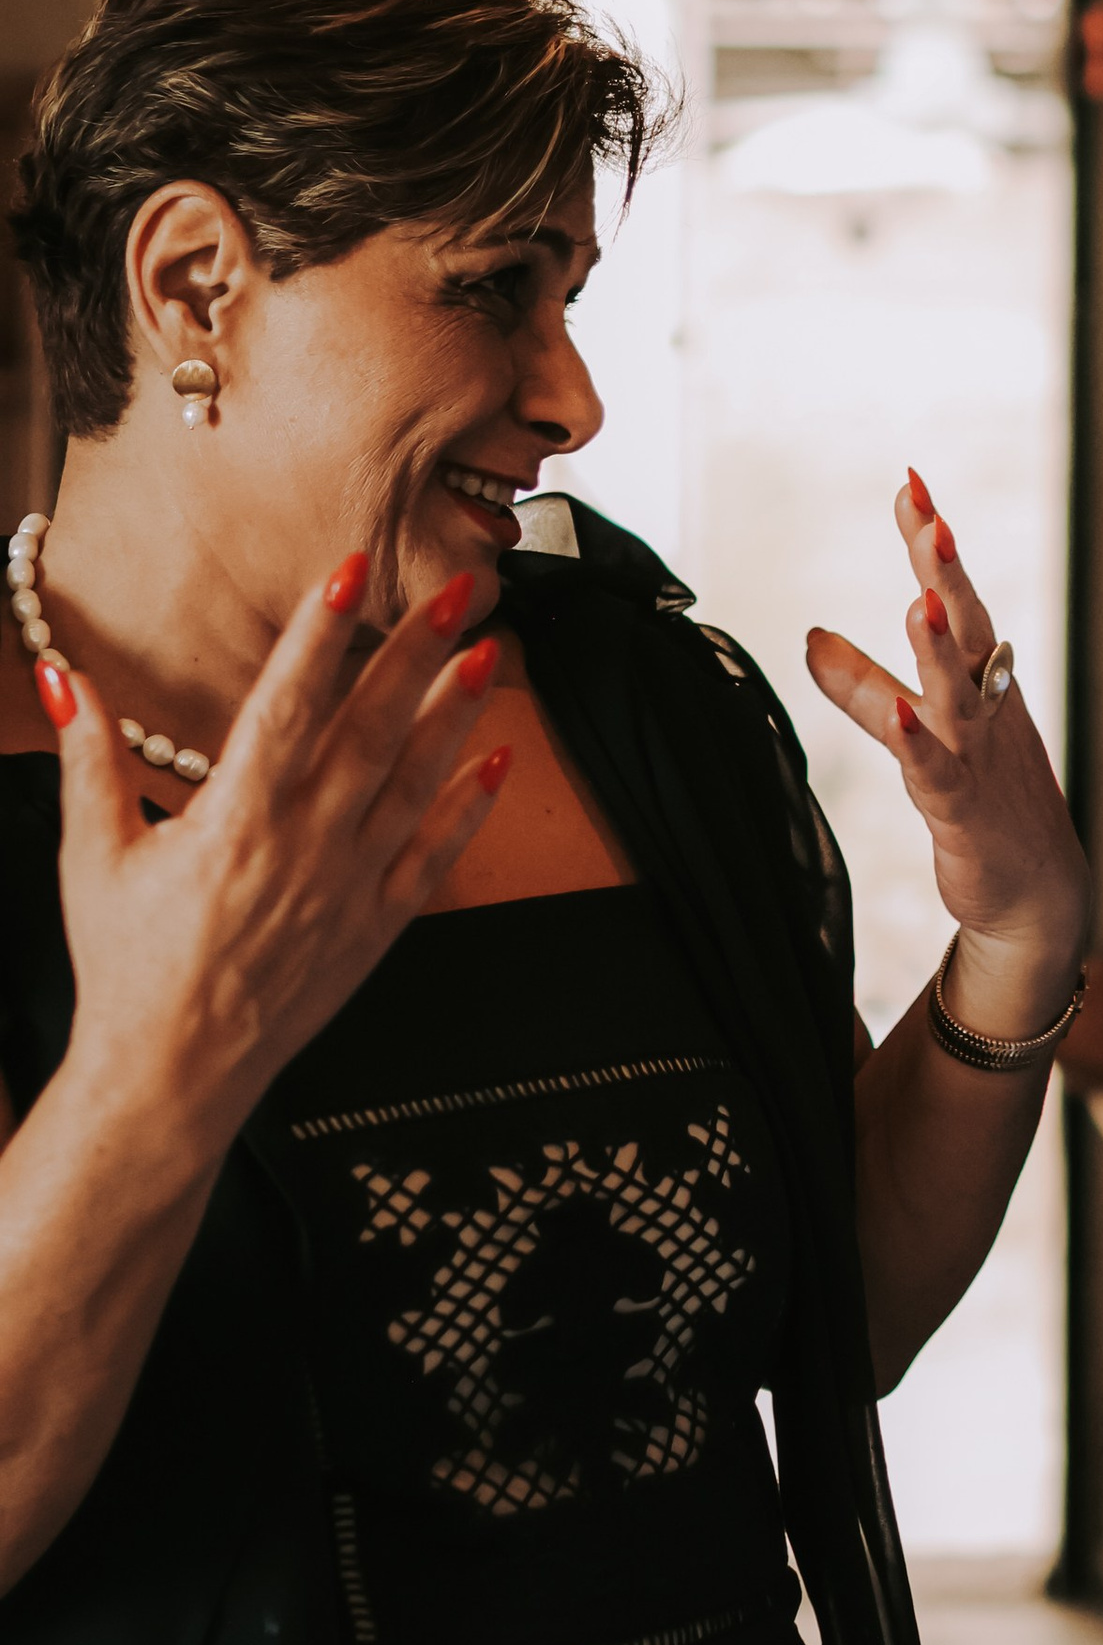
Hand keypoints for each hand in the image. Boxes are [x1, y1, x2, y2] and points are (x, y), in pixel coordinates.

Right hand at [47, 556, 506, 1163]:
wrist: (171, 1072)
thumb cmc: (128, 966)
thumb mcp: (93, 855)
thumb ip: (88, 759)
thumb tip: (63, 677)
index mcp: (233, 819)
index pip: (286, 704)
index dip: (320, 633)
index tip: (351, 572)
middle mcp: (302, 845)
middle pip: (371, 728)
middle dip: (417, 650)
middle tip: (458, 588)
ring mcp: (347, 885)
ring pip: (414, 780)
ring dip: (456, 713)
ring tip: (487, 652)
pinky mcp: (376, 925)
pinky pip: (436, 856)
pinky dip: (470, 806)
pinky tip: (497, 760)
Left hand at [807, 475, 1090, 1036]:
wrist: (1036, 894)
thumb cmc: (983, 800)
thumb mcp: (918, 731)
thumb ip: (864, 685)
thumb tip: (810, 635)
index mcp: (980, 681)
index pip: (956, 598)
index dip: (932, 544)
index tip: (912, 484)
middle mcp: (985, 708)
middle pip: (967, 628)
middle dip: (947, 570)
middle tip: (929, 514)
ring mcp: (979, 758)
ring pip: (957, 695)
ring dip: (941, 649)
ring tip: (923, 602)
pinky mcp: (964, 812)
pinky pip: (939, 775)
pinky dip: (921, 746)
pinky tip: (905, 718)